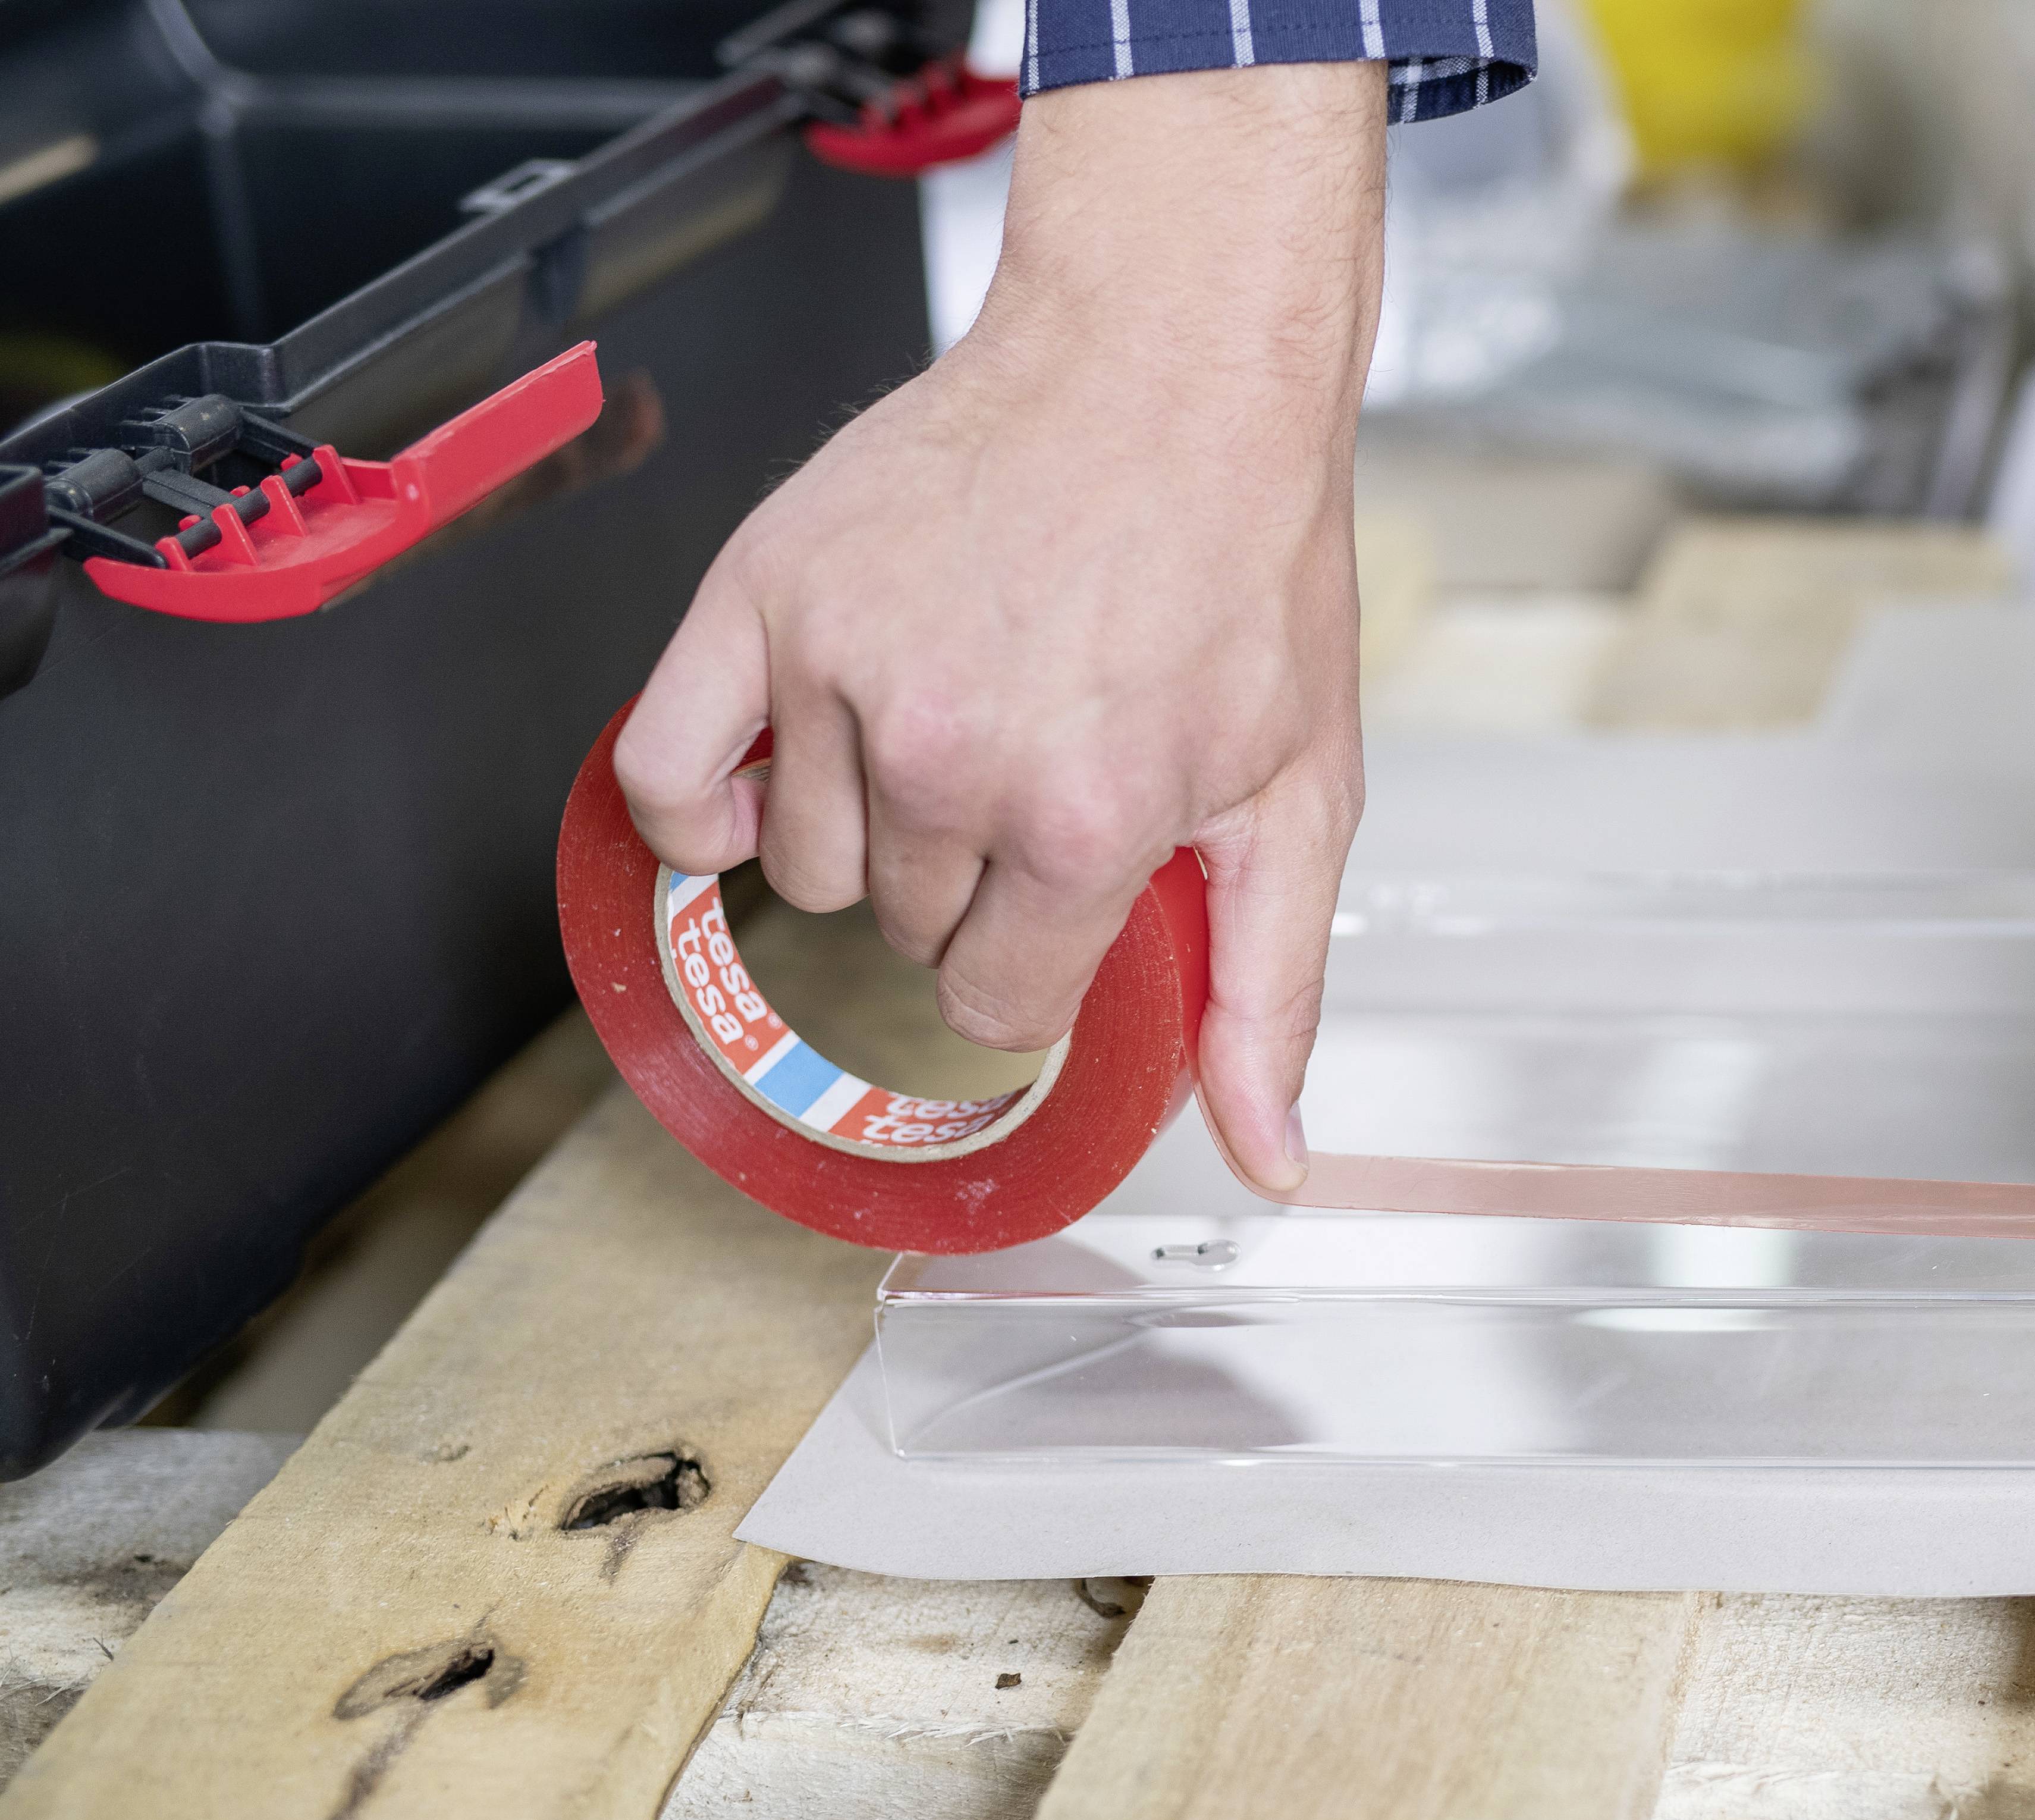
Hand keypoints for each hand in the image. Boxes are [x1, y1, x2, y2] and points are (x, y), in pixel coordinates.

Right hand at [612, 63, 1384, 1191]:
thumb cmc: (1245, 571)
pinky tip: (763, 782)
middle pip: (908, 934)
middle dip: (971, 884)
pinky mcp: (764, 593)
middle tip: (1037, 761)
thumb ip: (1270, 991)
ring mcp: (844, 673)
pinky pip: (664, 771)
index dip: (1035, 965)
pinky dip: (696, 800)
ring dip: (866, 830)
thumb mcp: (1299, 796)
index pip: (995, 1007)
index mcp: (1082, 824)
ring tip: (952, 720)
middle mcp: (949, 759)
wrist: (1172, 373)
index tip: (1066, 891)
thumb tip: (1268, 1160)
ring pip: (805, 867)